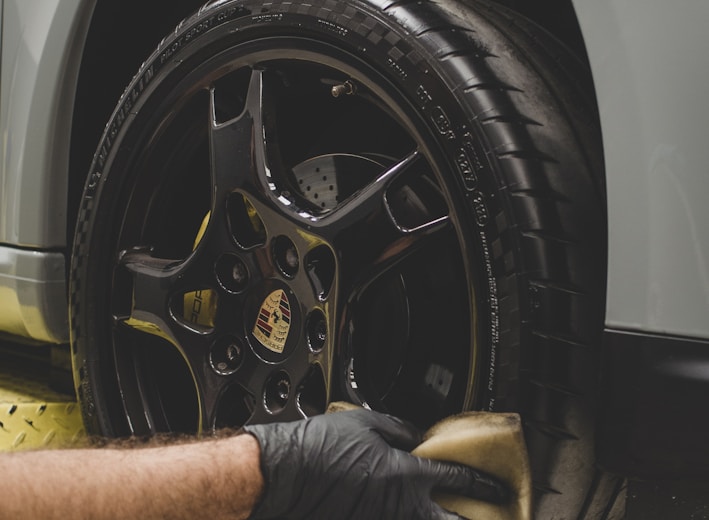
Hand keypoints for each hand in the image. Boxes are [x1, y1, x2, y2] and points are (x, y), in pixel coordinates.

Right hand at [243, 409, 506, 518]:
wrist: (284, 475)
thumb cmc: (319, 447)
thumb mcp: (365, 423)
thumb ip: (399, 429)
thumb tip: (416, 436)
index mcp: (405, 474)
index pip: (456, 478)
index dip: (482, 483)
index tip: (496, 487)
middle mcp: (399, 507)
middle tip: (487, 515)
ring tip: (447, 515)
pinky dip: (408, 519)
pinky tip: (407, 513)